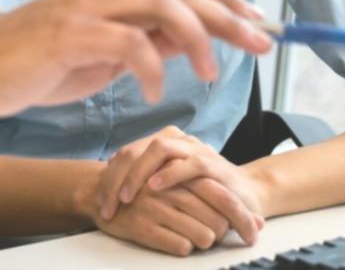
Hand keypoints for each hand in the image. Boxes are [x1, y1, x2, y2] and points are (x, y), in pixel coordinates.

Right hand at [0, 0, 271, 117]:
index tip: (258, 21)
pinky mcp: (71, 34)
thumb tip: (189, 42)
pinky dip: (150, 65)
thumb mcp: (102, 54)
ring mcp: (87, 8)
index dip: (224, 0)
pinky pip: (126, 43)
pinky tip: (155, 88)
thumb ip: (143, 42)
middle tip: (262, 42)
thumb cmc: (39, 62)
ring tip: (212, 71)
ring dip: (197, 37)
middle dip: (228, 16)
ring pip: (161, 5)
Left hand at [97, 128, 265, 242]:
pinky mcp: (213, 163)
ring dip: (139, 173)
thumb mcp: (168, 182)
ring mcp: (195, 148)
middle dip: (118, 178)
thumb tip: (108, 178)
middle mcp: (177, 140)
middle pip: (138, 149)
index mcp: (162, 142)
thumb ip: (143, 176)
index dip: (110, 176)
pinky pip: (189, 164)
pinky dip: (170, 174)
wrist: (244, 194)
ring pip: (159, 149)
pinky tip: (155, 186)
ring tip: (126, 196)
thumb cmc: (200, 191)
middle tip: (108, 205)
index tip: (100, 201)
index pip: (127, 152)